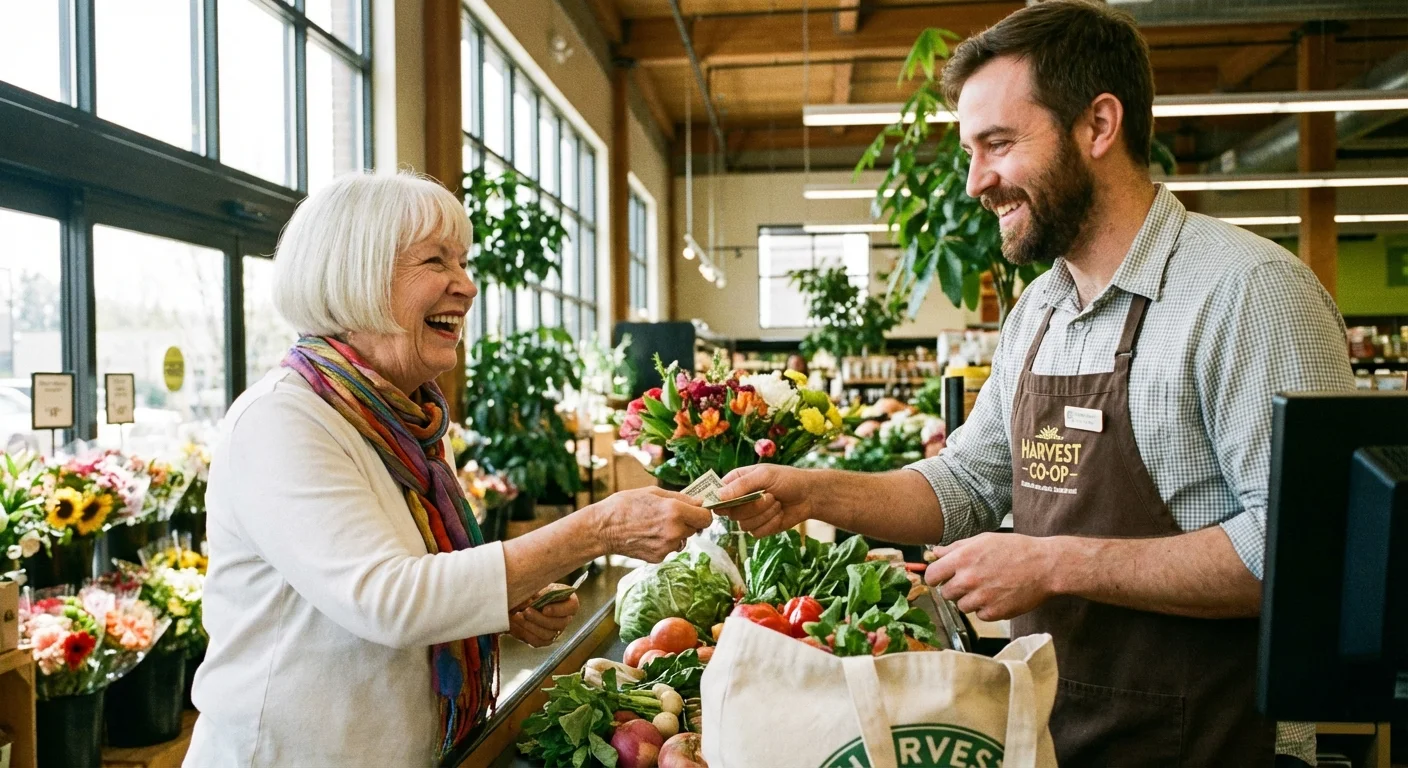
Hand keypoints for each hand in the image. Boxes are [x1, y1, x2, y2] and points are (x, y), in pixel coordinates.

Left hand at [508, 588, 579, 646]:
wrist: (525, 601)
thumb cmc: (536, 590)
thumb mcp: (540, 587)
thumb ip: (540, 591)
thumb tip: (533, 598)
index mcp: (569, 602)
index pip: (572, 607)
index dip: (559, 610)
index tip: (545, 609)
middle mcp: (565, 619)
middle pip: (559, 624)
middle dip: (540, 619)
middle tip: (526, 611)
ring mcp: (555, 631)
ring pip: (547, 635)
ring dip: (531, 626)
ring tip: (517, 616)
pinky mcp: (544, 640)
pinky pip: (537, 641)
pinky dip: (525, 633)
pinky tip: (516, 624)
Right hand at [593, 487, 712, 562]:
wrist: (603, 529)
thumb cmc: (625, 505)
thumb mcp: (653, 492)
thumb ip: (680, 498)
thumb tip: (699, 502)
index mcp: (676, 512)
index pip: (706, 518)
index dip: (702, 513)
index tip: (696, 510)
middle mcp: (675, 531)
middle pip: (695, 529)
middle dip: (687, 522)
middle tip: (670, 515)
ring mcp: (667, 547)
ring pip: (683, 539)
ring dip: (675, 533)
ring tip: (654, 525)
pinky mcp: (659, 558)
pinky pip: (670, 548)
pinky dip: (663, 542)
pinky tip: (648, 535)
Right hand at [714, 464, 813, 536]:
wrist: (809, 496)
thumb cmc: (787, 479)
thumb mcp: (765, 475)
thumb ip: (742, 485)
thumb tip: (719, 496)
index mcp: (736, 482)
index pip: (717, 494)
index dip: (719, 501)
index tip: (728, 503)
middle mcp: (739, 499)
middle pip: (730, 513)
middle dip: (753, 507)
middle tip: (770, 496)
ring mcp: (748, 515)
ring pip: (743, 525)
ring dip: (765, 515)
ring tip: (777, 503)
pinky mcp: (759, 528)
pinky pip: (755, 533)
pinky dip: (770, 524)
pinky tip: (779, 514)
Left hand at [923, 533, 1059, 621]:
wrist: (1045, 566)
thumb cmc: (1016, 549)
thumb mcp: (984, 540)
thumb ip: (956, 547)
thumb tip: (935, 552)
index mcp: (963, 558)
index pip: (931, 575)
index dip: (935, 577)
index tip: (940, 578)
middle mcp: (968, 579)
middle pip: (945, 593)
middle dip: (955, 588)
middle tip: (971, 581)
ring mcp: (981, 598)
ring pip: (962, 606)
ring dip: (971, 599)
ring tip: (989, 587)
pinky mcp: (994, 612)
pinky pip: (979, 615)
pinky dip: (986, 609)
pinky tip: (998, 596)